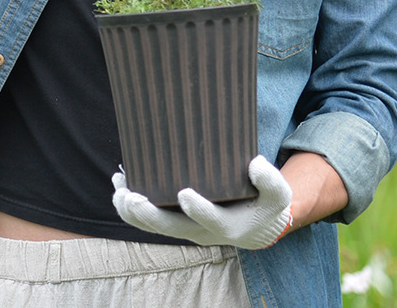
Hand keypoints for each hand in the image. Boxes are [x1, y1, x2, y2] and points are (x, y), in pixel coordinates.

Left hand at [112, 155, 292, 249]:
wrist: (256, 226)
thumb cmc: (265, 205)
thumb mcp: (278, 194)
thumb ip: (270, 181)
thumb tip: (255, 164)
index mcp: (228, 225)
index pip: (211, 220)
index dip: (198, 209)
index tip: (184, 193)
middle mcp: (201, 231)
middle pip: (171, 228)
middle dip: (149, 214)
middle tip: (132, 197)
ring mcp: (186, 229)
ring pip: (154, 227)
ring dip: (133, 212)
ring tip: (118, 191)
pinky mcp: (176, 222)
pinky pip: (149, 221)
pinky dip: (131, 209)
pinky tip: (119, 189)